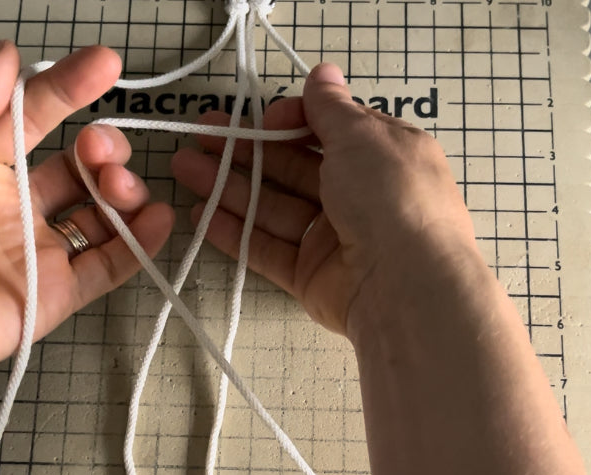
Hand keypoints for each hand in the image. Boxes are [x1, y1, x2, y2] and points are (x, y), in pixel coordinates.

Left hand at [0, 42, 173, 384]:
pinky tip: (157, 217)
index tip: (104, 64)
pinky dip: (140, 242)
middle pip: (74, 164)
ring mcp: (32, 250)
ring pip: (97, 211)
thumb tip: (8, 56)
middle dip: (100, 146)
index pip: (30, 115)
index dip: (67, 87)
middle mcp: (6, 205)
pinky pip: (108, 265)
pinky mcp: (52, 295)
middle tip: (99, 146)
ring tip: (118, 185)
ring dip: (121, 189)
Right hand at [170, 63, 478, 337]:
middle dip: (245, 149)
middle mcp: (361, 195)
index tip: (263, 119)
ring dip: (228, 186)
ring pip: (274, 206)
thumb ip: (332, 107)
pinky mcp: (312, 276)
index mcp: (383, 156)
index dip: (291, 120)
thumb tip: (323, 72)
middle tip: (199, 136)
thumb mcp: (362, 136)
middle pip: (293, 167)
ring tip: (183, 167)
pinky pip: (268, 248)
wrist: (407, 285)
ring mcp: (335, 237)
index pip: (329, 130)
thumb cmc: (391, 197)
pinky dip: (235, 232)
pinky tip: (200, 214)